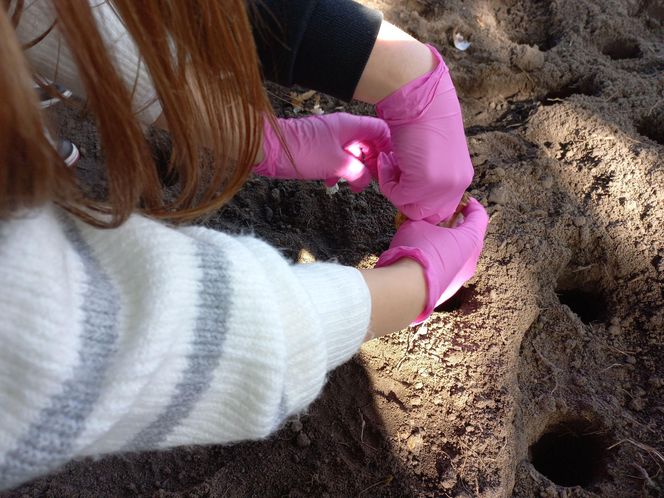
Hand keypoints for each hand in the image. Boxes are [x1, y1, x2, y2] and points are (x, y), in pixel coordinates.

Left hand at [255, 113, 391, 191]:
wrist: (269, 149)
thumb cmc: (301, 151)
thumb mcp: (336, 164)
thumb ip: (357, 172)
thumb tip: (367, 181)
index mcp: (350, 126)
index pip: (379, 130)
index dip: (387, 147)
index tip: (387, 166)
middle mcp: (342, 129)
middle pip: (367, 143)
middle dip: (370, 163)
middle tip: (370, 181)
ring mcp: (329, 138)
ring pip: (351, 153)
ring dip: (353, 170)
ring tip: (352, 186)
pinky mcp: (319, 149)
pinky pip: (336, 159)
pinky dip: (338, 171)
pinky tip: (330, 183)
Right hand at [375, 44, 472, 223]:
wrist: (420, 97)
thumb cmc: (424, 118)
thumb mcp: (437, 155)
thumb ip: (433, 177)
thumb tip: (414, 194)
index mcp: (462, 178)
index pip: (438, 209)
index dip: (417, 199)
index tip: (403, 180)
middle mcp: (457, 184)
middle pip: (424, 213)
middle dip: (404, 197)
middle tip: (395, 172)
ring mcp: (442, 185)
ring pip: (408, 207)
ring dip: (394, 187)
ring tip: (391, 162)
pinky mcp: (424, 182)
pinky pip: (397, 195)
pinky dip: (386, 179)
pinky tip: (388, 157)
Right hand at [376, 198, 487, 323]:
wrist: (408, 288)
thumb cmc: (418, 250)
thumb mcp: (416, 223)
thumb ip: (424, 218)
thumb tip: (421, 219)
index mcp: (471, 240)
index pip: (479, 216)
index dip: (472, 205)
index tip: (463, 201)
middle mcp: (471, 260)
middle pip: (470, 237)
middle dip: (458, 226)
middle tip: (444, 219)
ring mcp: (461, 278)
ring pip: (460, 255)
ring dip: (449, 245)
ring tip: (431, 239)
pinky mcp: (449, 290)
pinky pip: (449, 270)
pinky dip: (441, 261)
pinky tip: (425, 258)